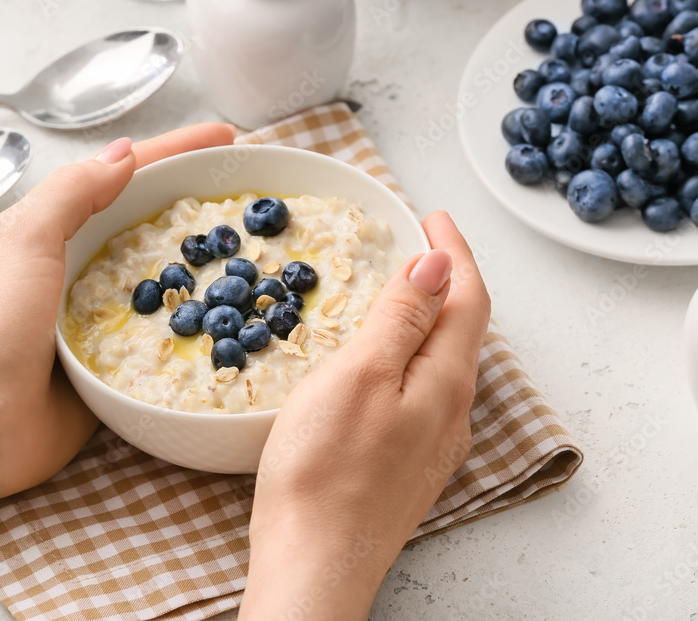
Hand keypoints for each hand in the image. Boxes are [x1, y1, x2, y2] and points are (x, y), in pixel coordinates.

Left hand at [0, 123, 236, 497]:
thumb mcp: (25, 240)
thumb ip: (72, 194)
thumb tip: (124, 154)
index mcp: (44, 234)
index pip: (118, 179)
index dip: (173, 153)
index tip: (225, 138)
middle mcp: (71, 274)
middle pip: (143, 223)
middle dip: (194, 204)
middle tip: (248, 194)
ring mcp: (92, 321)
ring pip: (157, 280)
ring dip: (200, 265)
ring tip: (253, 250)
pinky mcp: (108, 367)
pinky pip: (159, 338)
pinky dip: (191, 325)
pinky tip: (228, 321)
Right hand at [240, 211, 490, 618]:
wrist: (313, 563)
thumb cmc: (324, 470)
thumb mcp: (359, 376)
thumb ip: (401, 320)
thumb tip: (436, 266)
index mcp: (443, 382)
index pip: (466, 299)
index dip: (453, 252)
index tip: (434, 216)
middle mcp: (450, 413)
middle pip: (462, 330)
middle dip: (446, 281)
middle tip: (420, 245)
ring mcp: (431, 444)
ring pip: (443, 363)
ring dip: (428, 319)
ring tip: (403, 293)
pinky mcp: (406, 466)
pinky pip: (423, 393)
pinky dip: (410, 357)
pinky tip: (385, 363)